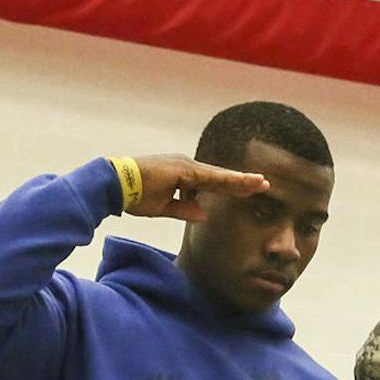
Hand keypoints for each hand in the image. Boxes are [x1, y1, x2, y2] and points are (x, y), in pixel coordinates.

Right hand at [127, 155, 269, 221]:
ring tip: (261, 184)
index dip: (231, 187)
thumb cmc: (134, 195)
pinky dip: (227, 180)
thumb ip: (184, 209)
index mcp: (182, 176)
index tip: (250, 190)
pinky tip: (242, 183)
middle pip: (220, 176)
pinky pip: (209, 177)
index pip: (212, 183)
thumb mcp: (163, 208)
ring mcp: (185, 166)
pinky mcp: (182, 169)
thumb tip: (204, 214)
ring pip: (219, 175)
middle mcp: (187, 167)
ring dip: (240, 180)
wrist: (115, 185)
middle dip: (242, 181)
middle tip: (265, 183)